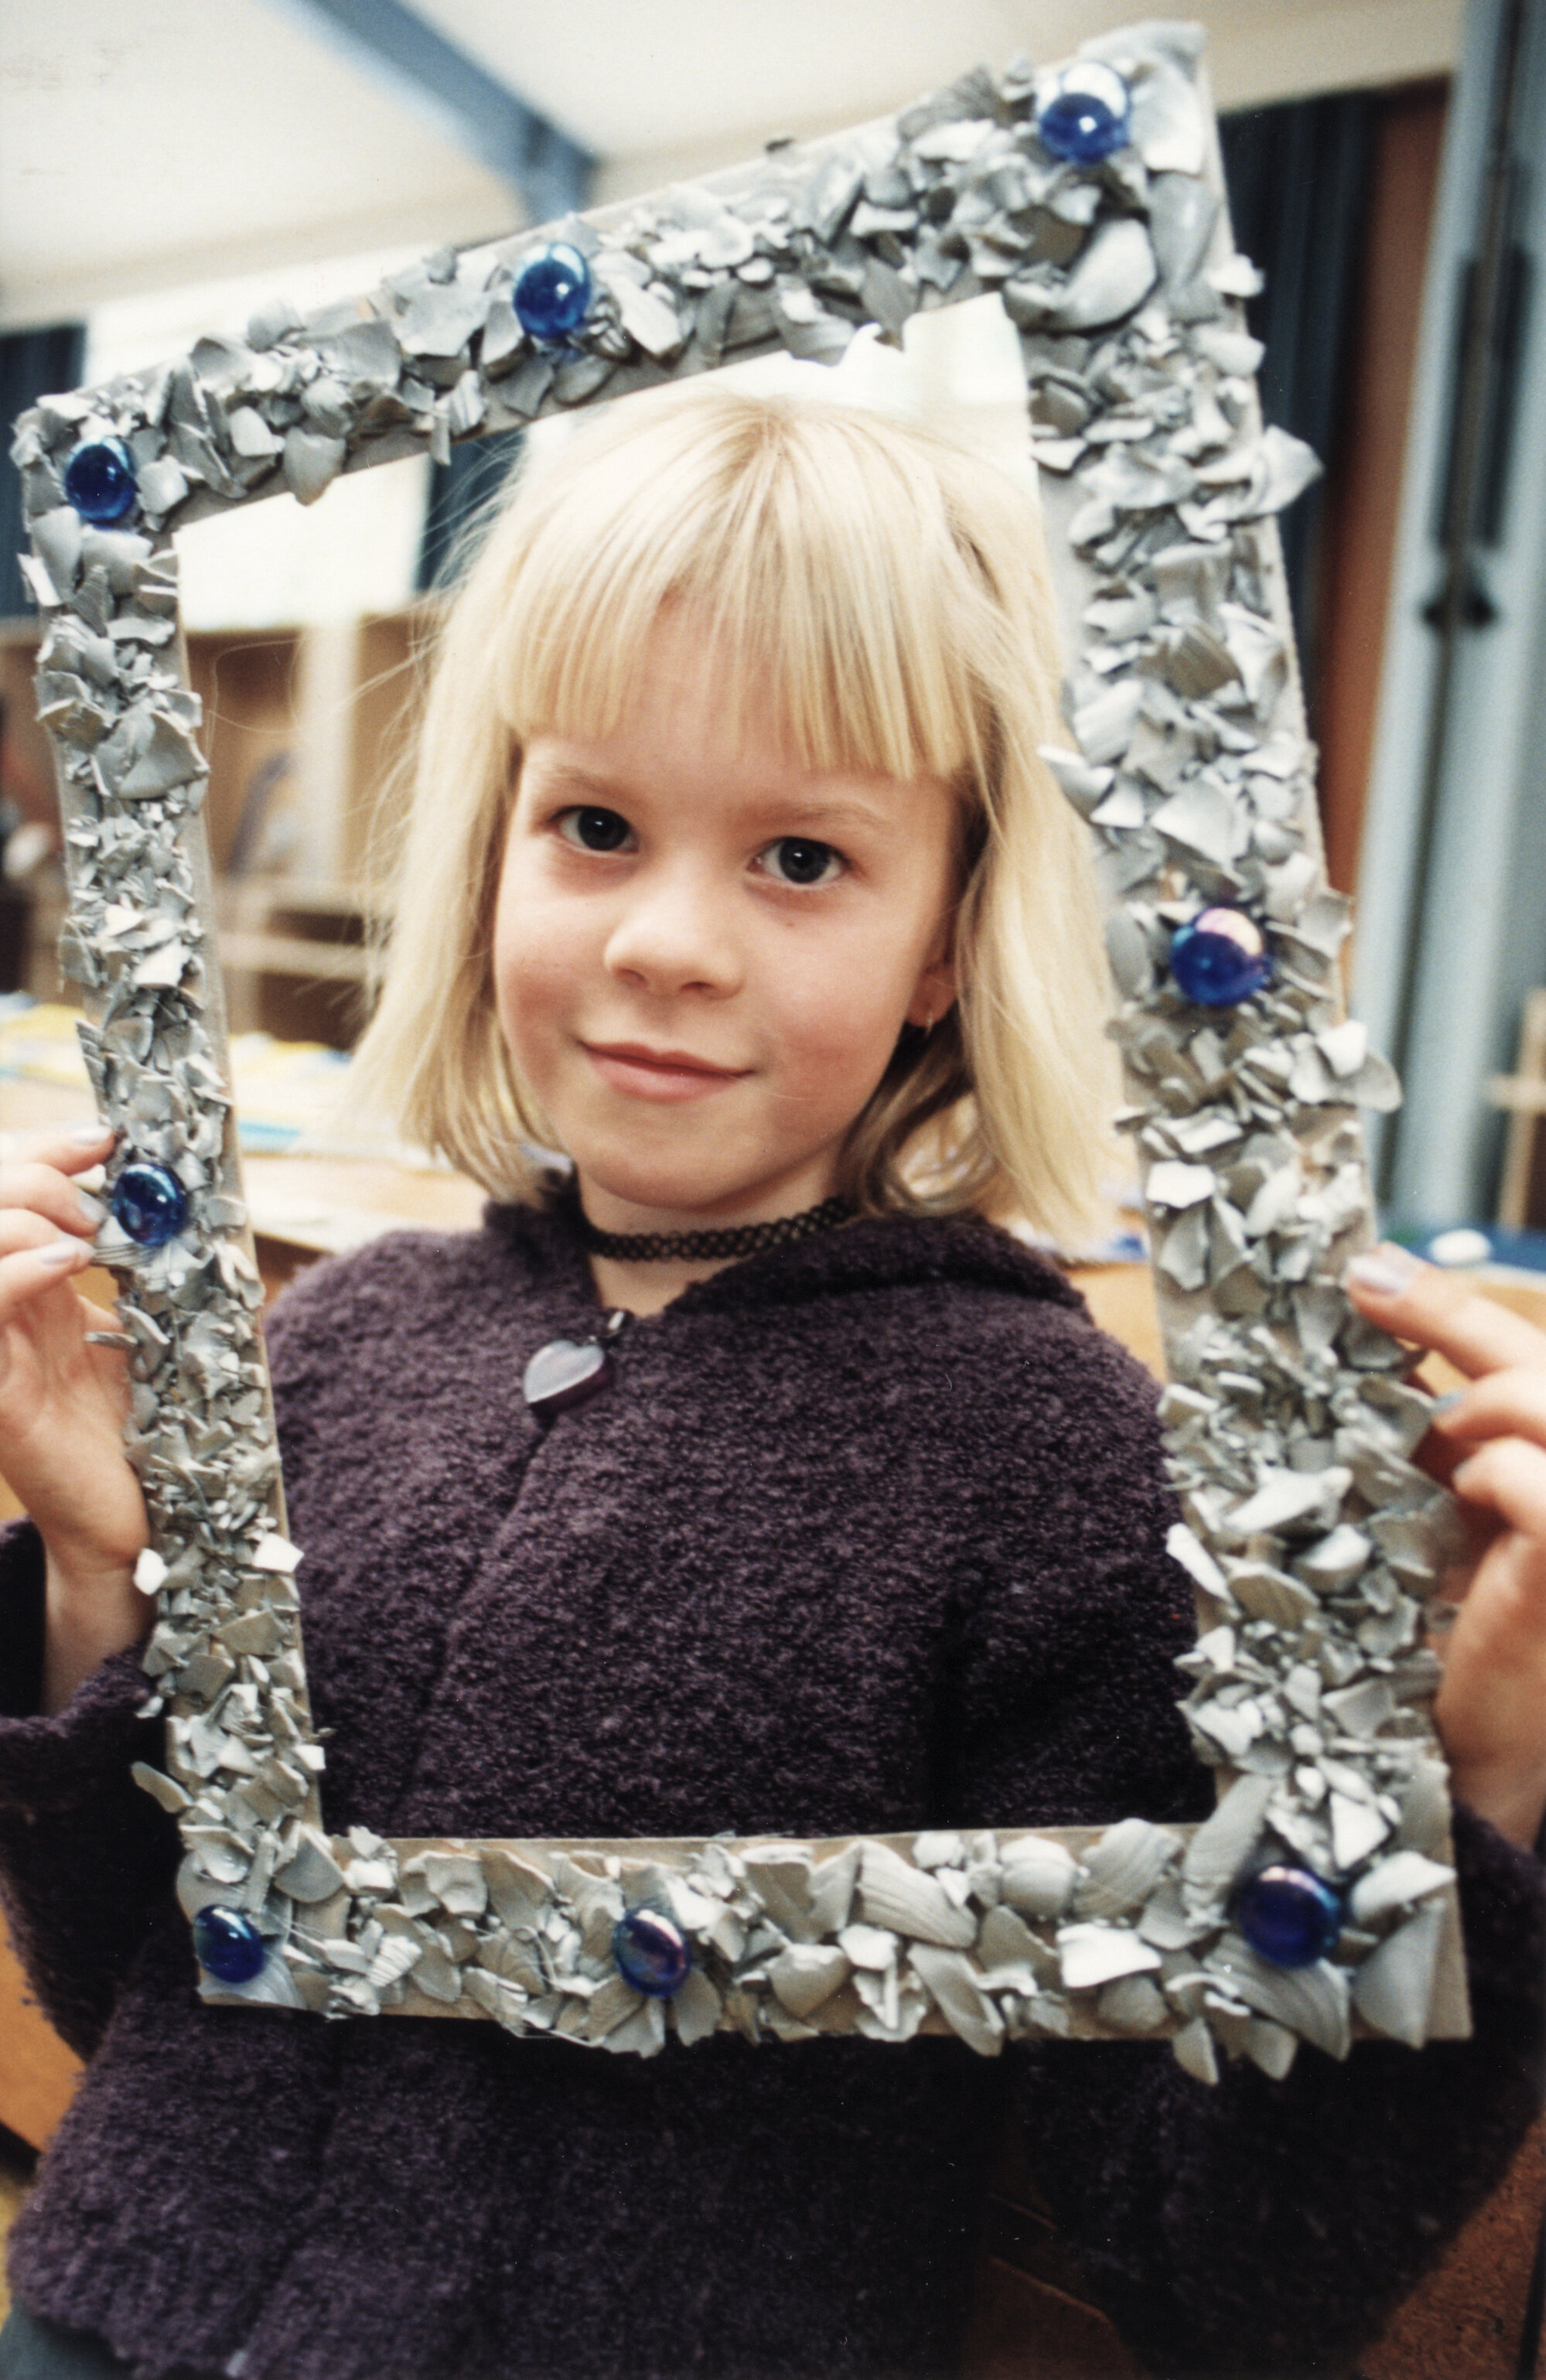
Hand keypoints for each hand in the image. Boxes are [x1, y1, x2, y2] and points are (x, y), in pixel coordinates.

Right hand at [0, 1125, 149, 1709]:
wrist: (146, 1520)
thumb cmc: (150, 1428)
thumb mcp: (149, 1327)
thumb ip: (146, 1268)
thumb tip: (170, 1200)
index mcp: (32, 1286)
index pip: (7, 1187)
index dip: (46, 1149)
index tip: (106, 1138)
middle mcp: (2, 1309)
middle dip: (33, 1171)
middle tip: (97, 1195)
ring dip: (23, 1212)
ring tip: (86, 1233)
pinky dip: (18, 1268)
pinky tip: (68, 1264)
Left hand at [1345, 1245, 1545, 1849]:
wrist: (1464, 1761)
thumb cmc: (1444, 1640)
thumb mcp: (1434, 1513)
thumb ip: (1432, 1441)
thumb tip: (1364, 1342)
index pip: (1529, 1358)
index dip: (1453, 1302)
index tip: (1369, 1268)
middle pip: (1540, 1365)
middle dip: (1450, 1314)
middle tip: (1363, 1291)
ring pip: (1541, 1403)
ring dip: (1466, 1414)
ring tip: (1428, 1462)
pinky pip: (1536, 1479)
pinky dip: (1486, 1476)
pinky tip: (1461, 1508)